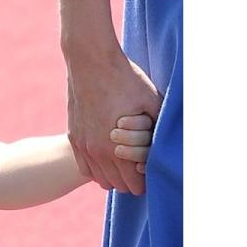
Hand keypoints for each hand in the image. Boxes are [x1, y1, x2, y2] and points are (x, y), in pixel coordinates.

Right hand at [66, 51, 161, 194]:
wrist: (90, 61)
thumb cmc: (125, 79)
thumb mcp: (152, 102)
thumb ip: (160, 126)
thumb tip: (173, 140)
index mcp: (118, 148)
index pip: (134, 185)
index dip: (146, 180)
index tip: (152, 168)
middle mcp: (97, 152)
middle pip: (117, 186)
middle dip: (131, 179)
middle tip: (141, 164)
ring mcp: (83, 145)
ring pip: (100, 179)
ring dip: (113, 174)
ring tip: (125, 161)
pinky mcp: (74, 136)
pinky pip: (85, 166)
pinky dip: (97, 167)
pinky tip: (108, 155)